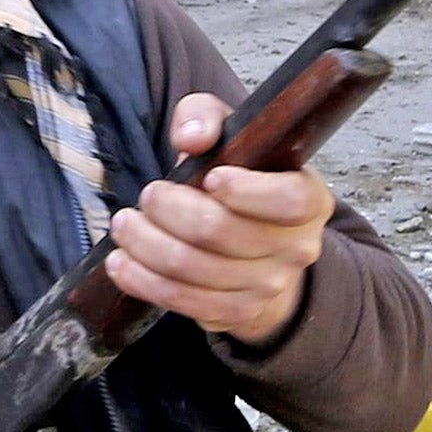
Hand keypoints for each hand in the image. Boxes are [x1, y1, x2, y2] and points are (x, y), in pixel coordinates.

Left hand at [103, 92, 334, 345]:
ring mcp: (269, 286)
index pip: (290, 200)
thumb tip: (191, 137)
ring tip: (124, 226)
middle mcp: (297, 248)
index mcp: (309, 200)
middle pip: (223, 234)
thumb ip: (207, 118)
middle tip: (147, 196)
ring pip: (195, 270)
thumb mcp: (230, 136)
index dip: (248, 191)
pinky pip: (184, 302)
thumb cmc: (240, 181)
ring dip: (147, 246)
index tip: (211, 178)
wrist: (259, 249)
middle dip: (171, 211)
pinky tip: (121, 263)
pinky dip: (144, 282)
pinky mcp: (238, 313)